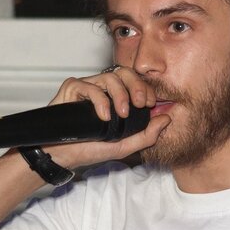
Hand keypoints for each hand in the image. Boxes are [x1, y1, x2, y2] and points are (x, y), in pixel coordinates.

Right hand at [44, 67, 170, 168]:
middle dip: (136, 85)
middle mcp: (102, 89)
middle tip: (140, 103)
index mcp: (115, 98)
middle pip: (124, 73)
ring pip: (109, 77)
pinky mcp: (71, 88)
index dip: (145, 89)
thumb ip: (147, 134)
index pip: (134, 82)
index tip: (149, 104)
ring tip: (122, 114)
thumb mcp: (124, 146)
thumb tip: (167, 119)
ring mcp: (87, 87)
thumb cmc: (89, 149)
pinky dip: (99, 100)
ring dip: (120, 94)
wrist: (62, 156)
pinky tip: (103, 116)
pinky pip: (88, 85)